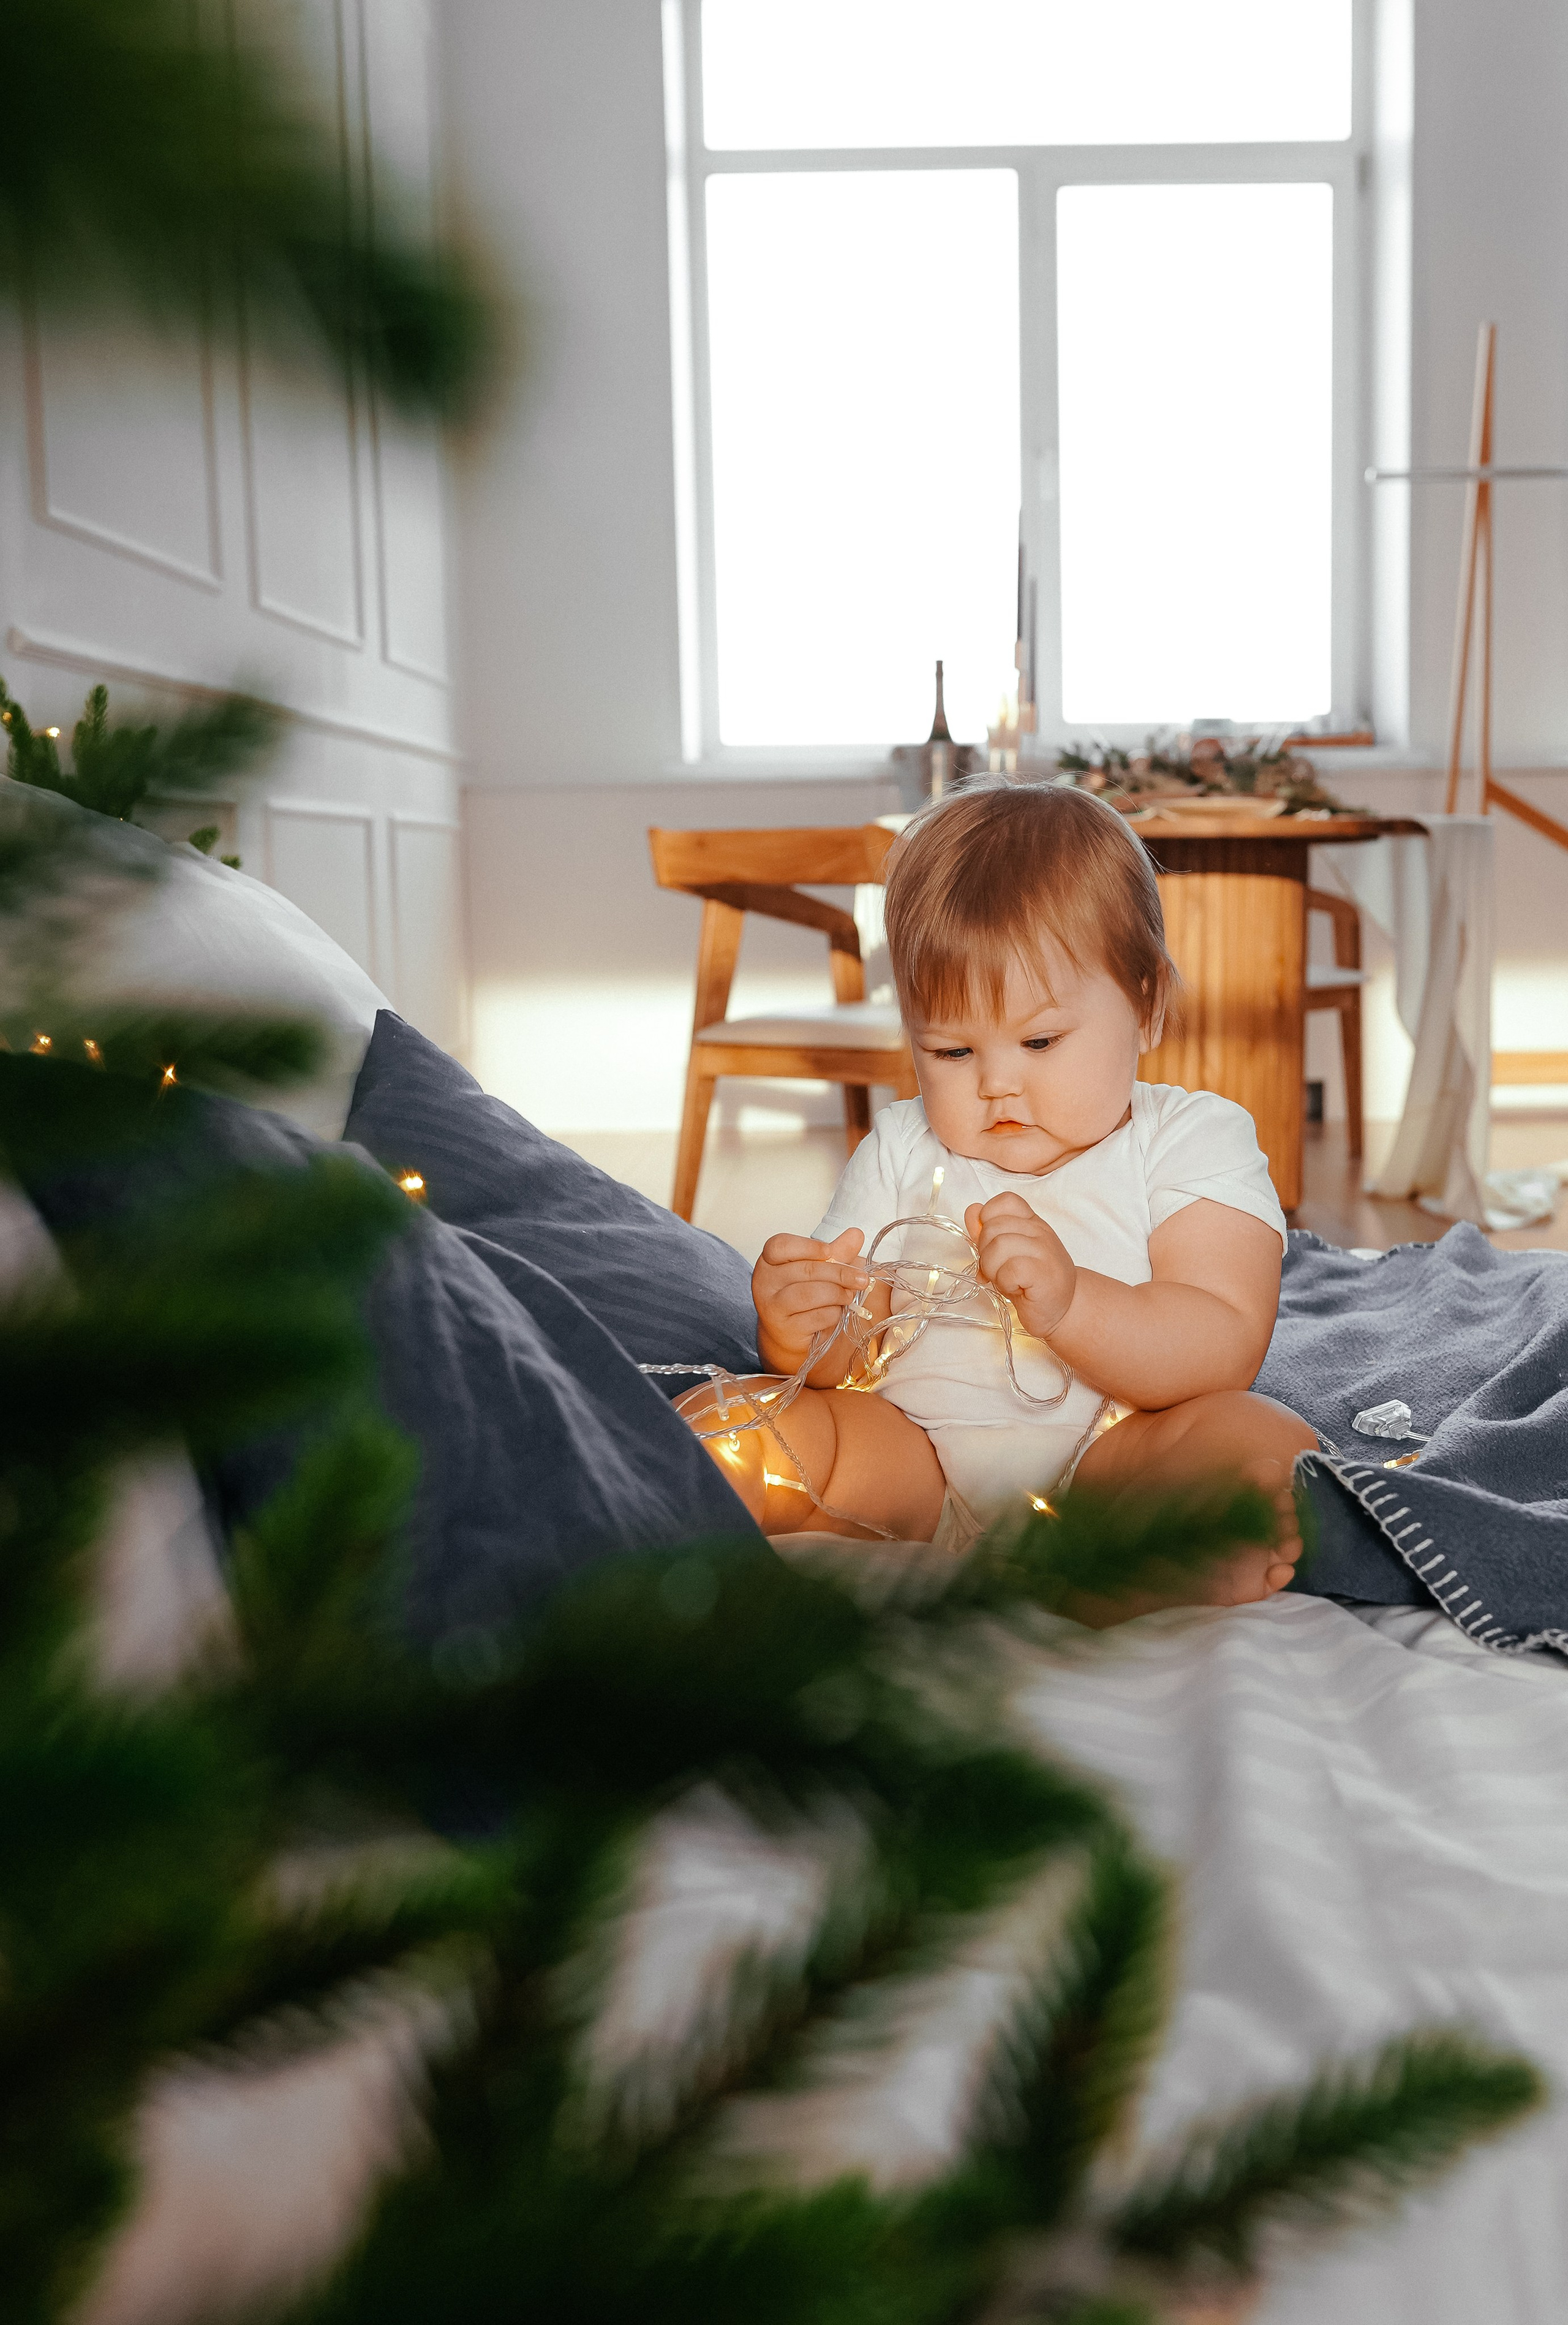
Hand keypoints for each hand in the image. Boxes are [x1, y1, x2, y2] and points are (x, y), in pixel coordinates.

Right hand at [753, 1228, 869, 1366]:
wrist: (787, 1332)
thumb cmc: (801, 1295)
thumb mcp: (817, 1269)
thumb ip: (835, 1251)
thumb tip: (856, 1234)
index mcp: (769, 1260)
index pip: (781, 1245)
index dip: (808, 1247)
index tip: (829, 1252)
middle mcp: (765, 1282)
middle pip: (805, 1270)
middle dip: (840, 1273)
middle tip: (861, 1278)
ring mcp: (772, 1306)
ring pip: (811, 1294)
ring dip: (838, 1294)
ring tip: (848, 1295)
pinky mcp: (785, 1328)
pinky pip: (817, 1316)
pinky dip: (833, 1313)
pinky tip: (836, 1312)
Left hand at [964, 1194, 1075, 1340]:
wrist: (1064, 1309)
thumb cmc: (1032, 1282)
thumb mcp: (1006, 1253)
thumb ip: (987, 1231)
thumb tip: (971, 1210)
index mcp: (1031, 1222)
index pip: (1006, 1200)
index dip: (989, 1219)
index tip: (992, 1242)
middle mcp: (1039, 1231)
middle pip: (992, 1227)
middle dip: (985, 1253)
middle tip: (998, 1270)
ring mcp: (1044, 1250)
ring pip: (998, 1246)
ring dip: (993, 1269)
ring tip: (1006, 1280)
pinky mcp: (1043, 1272)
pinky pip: (1009, 1269)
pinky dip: (1004, 1283)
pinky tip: (1016, 1288)